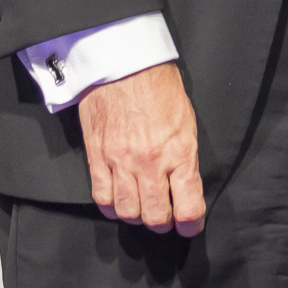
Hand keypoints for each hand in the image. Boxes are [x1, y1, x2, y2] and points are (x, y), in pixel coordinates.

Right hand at [78, 63, 204, 234]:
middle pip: (155, 217)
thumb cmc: (160, 87)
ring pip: (128, 212)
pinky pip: (102, 198)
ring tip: (143, 206)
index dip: (190, 224)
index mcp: (179, 151)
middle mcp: (150, 162)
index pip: (188, 207)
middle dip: (164, 223)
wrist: (124, 63)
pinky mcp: (97, 157)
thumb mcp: (186, 120)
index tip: (190, 224)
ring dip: (138, 215)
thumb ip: (185, 157)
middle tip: (166, 217)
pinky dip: (112, 206)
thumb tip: (186, 185)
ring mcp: (120, 162)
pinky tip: (119, 200)